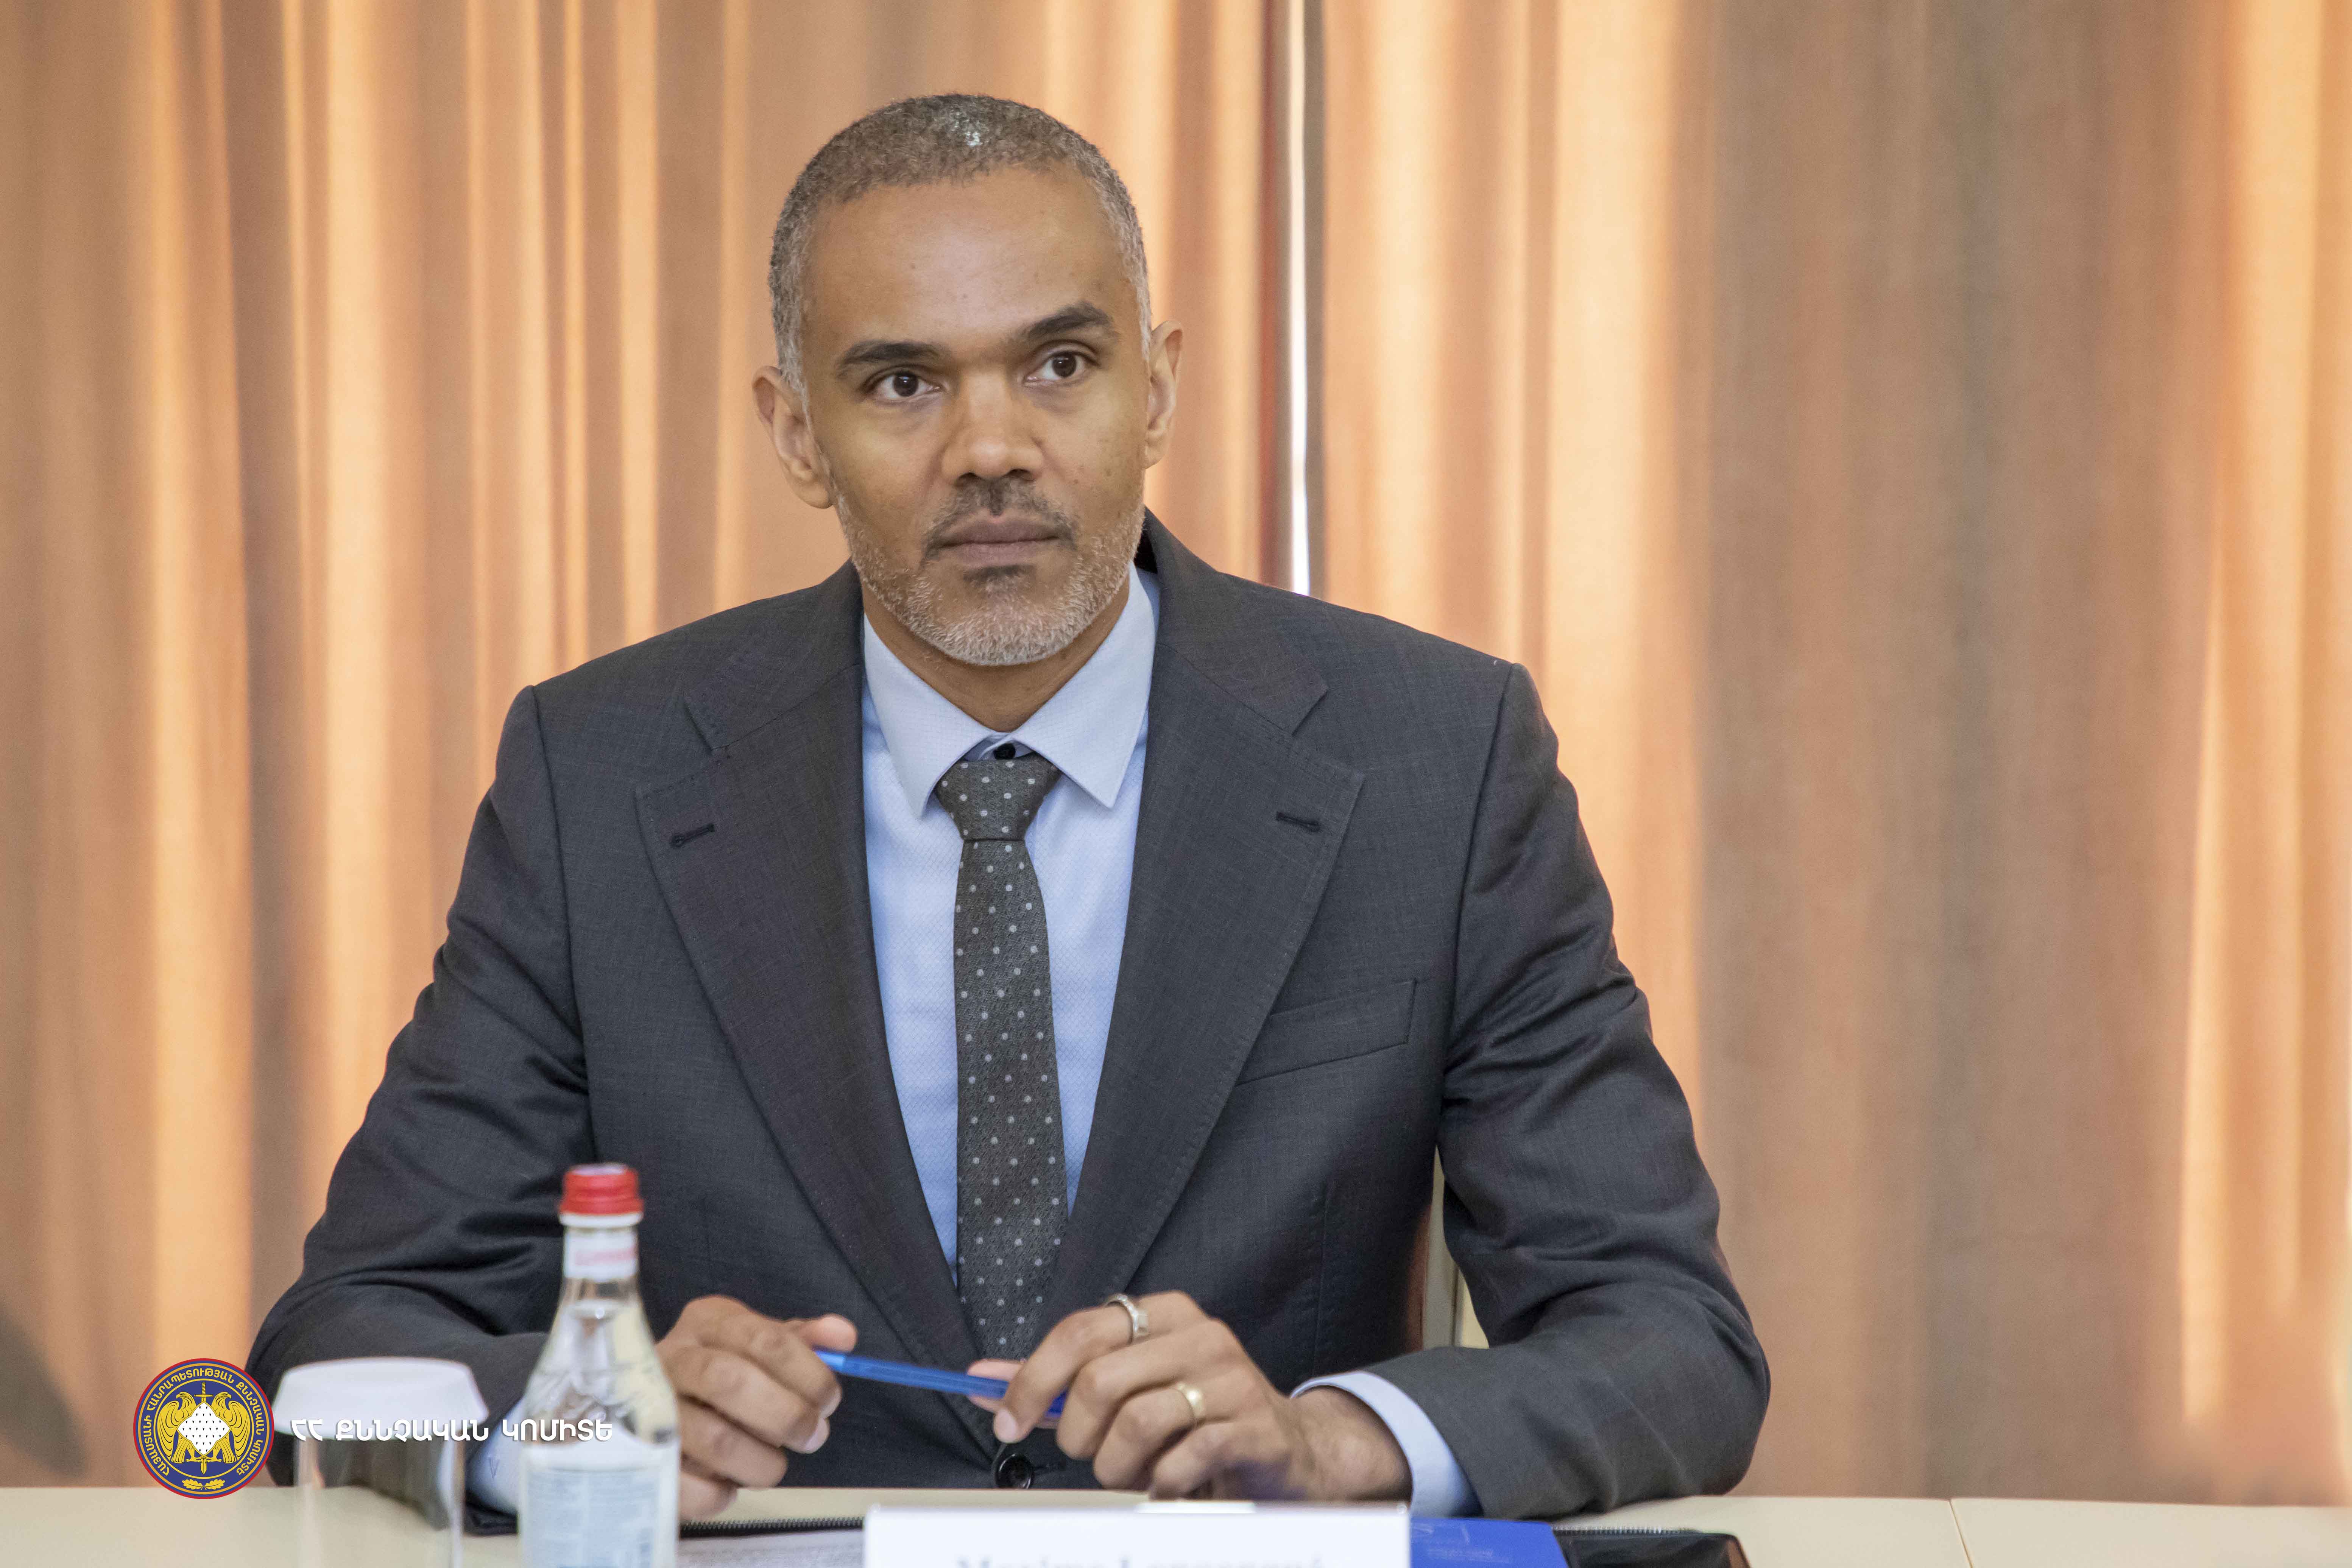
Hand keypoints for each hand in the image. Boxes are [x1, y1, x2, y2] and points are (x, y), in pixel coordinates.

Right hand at [656, 1296, 855, 1518]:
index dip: (808, 1373)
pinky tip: (731, 1486)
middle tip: (813, 1436)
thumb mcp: (759, 1344)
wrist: (648, 1405)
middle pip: (731, 1382)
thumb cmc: (720, 1372)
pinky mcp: (639, 1458)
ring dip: (760, 1462)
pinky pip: (685, 1484)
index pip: (766, 1339)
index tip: (829, 1400)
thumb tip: (844, 1336)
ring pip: (712, 1438)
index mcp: (708, 1322)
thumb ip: (803, 1339)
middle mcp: (672, 1357)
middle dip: (786, 1415)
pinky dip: (719, 1493)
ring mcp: (648, 1409)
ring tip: (775, 1467)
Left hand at [970, 1291, 1409, 1501]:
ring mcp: (1232, 1378)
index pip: (1079, 1330)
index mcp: (1164, 1313)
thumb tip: (980, 1378)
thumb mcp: (1128, 1386)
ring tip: (1133, 1474)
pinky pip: (1182, 1458)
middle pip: (1101, 1381)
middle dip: (1080, 1436)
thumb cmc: (1195, 1416)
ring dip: (1119, 1466)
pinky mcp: (1253, 1426)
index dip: (1032, 1380)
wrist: (1289, 1449)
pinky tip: (1168, 1484)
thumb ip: (1058, 1380)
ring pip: (1138, 1423)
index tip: (1007, 1420)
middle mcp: (1201, 1335)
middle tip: (1092, 1456)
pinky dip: (1162, 1483)